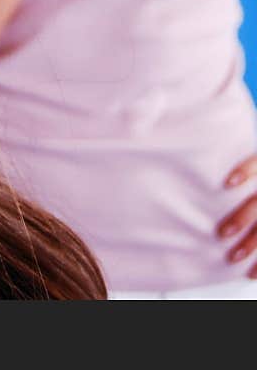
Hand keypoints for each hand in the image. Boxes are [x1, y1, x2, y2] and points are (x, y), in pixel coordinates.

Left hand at [217, 154, 256, 276]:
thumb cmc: (235, 171)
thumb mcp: (231, 155)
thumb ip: (212, 153)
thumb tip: (171, 144)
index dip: (247, 171)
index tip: (228, 183)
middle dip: (244, 218)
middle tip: (222, 233)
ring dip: (252, 244)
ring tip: (233, 258)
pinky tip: (250, 274)